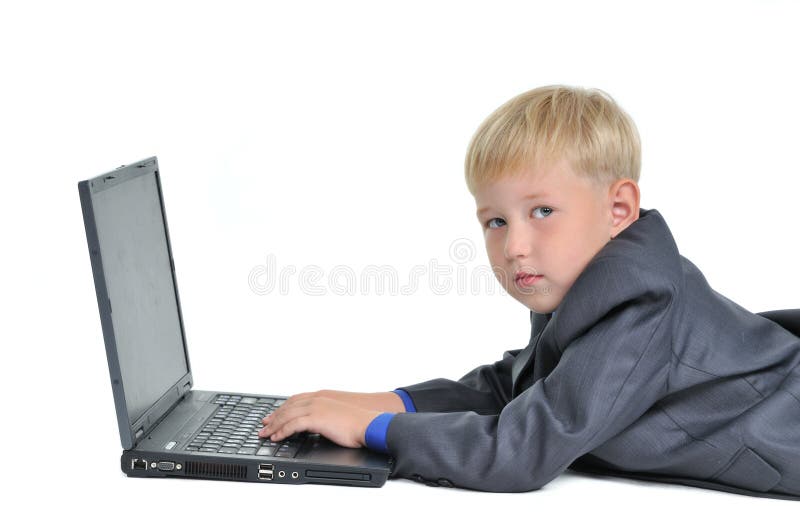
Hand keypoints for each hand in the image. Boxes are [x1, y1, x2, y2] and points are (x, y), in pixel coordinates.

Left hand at [258, 394, 382, 448]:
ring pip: (287, 415)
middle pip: (288, 407)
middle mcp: (316, 399)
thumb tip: (317, 424)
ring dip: (274, 425)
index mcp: (321, 396)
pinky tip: (276, 438)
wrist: (368, 423)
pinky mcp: (316, 418)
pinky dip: (282, 432)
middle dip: (274, 417)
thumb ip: (325, 415)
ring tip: (265, 434)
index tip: (273, 416)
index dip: (282, 408)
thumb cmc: (358, 421)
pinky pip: (292, 425)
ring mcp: (315, 407)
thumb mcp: (338, 413)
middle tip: (263, 426)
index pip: (295, 400)